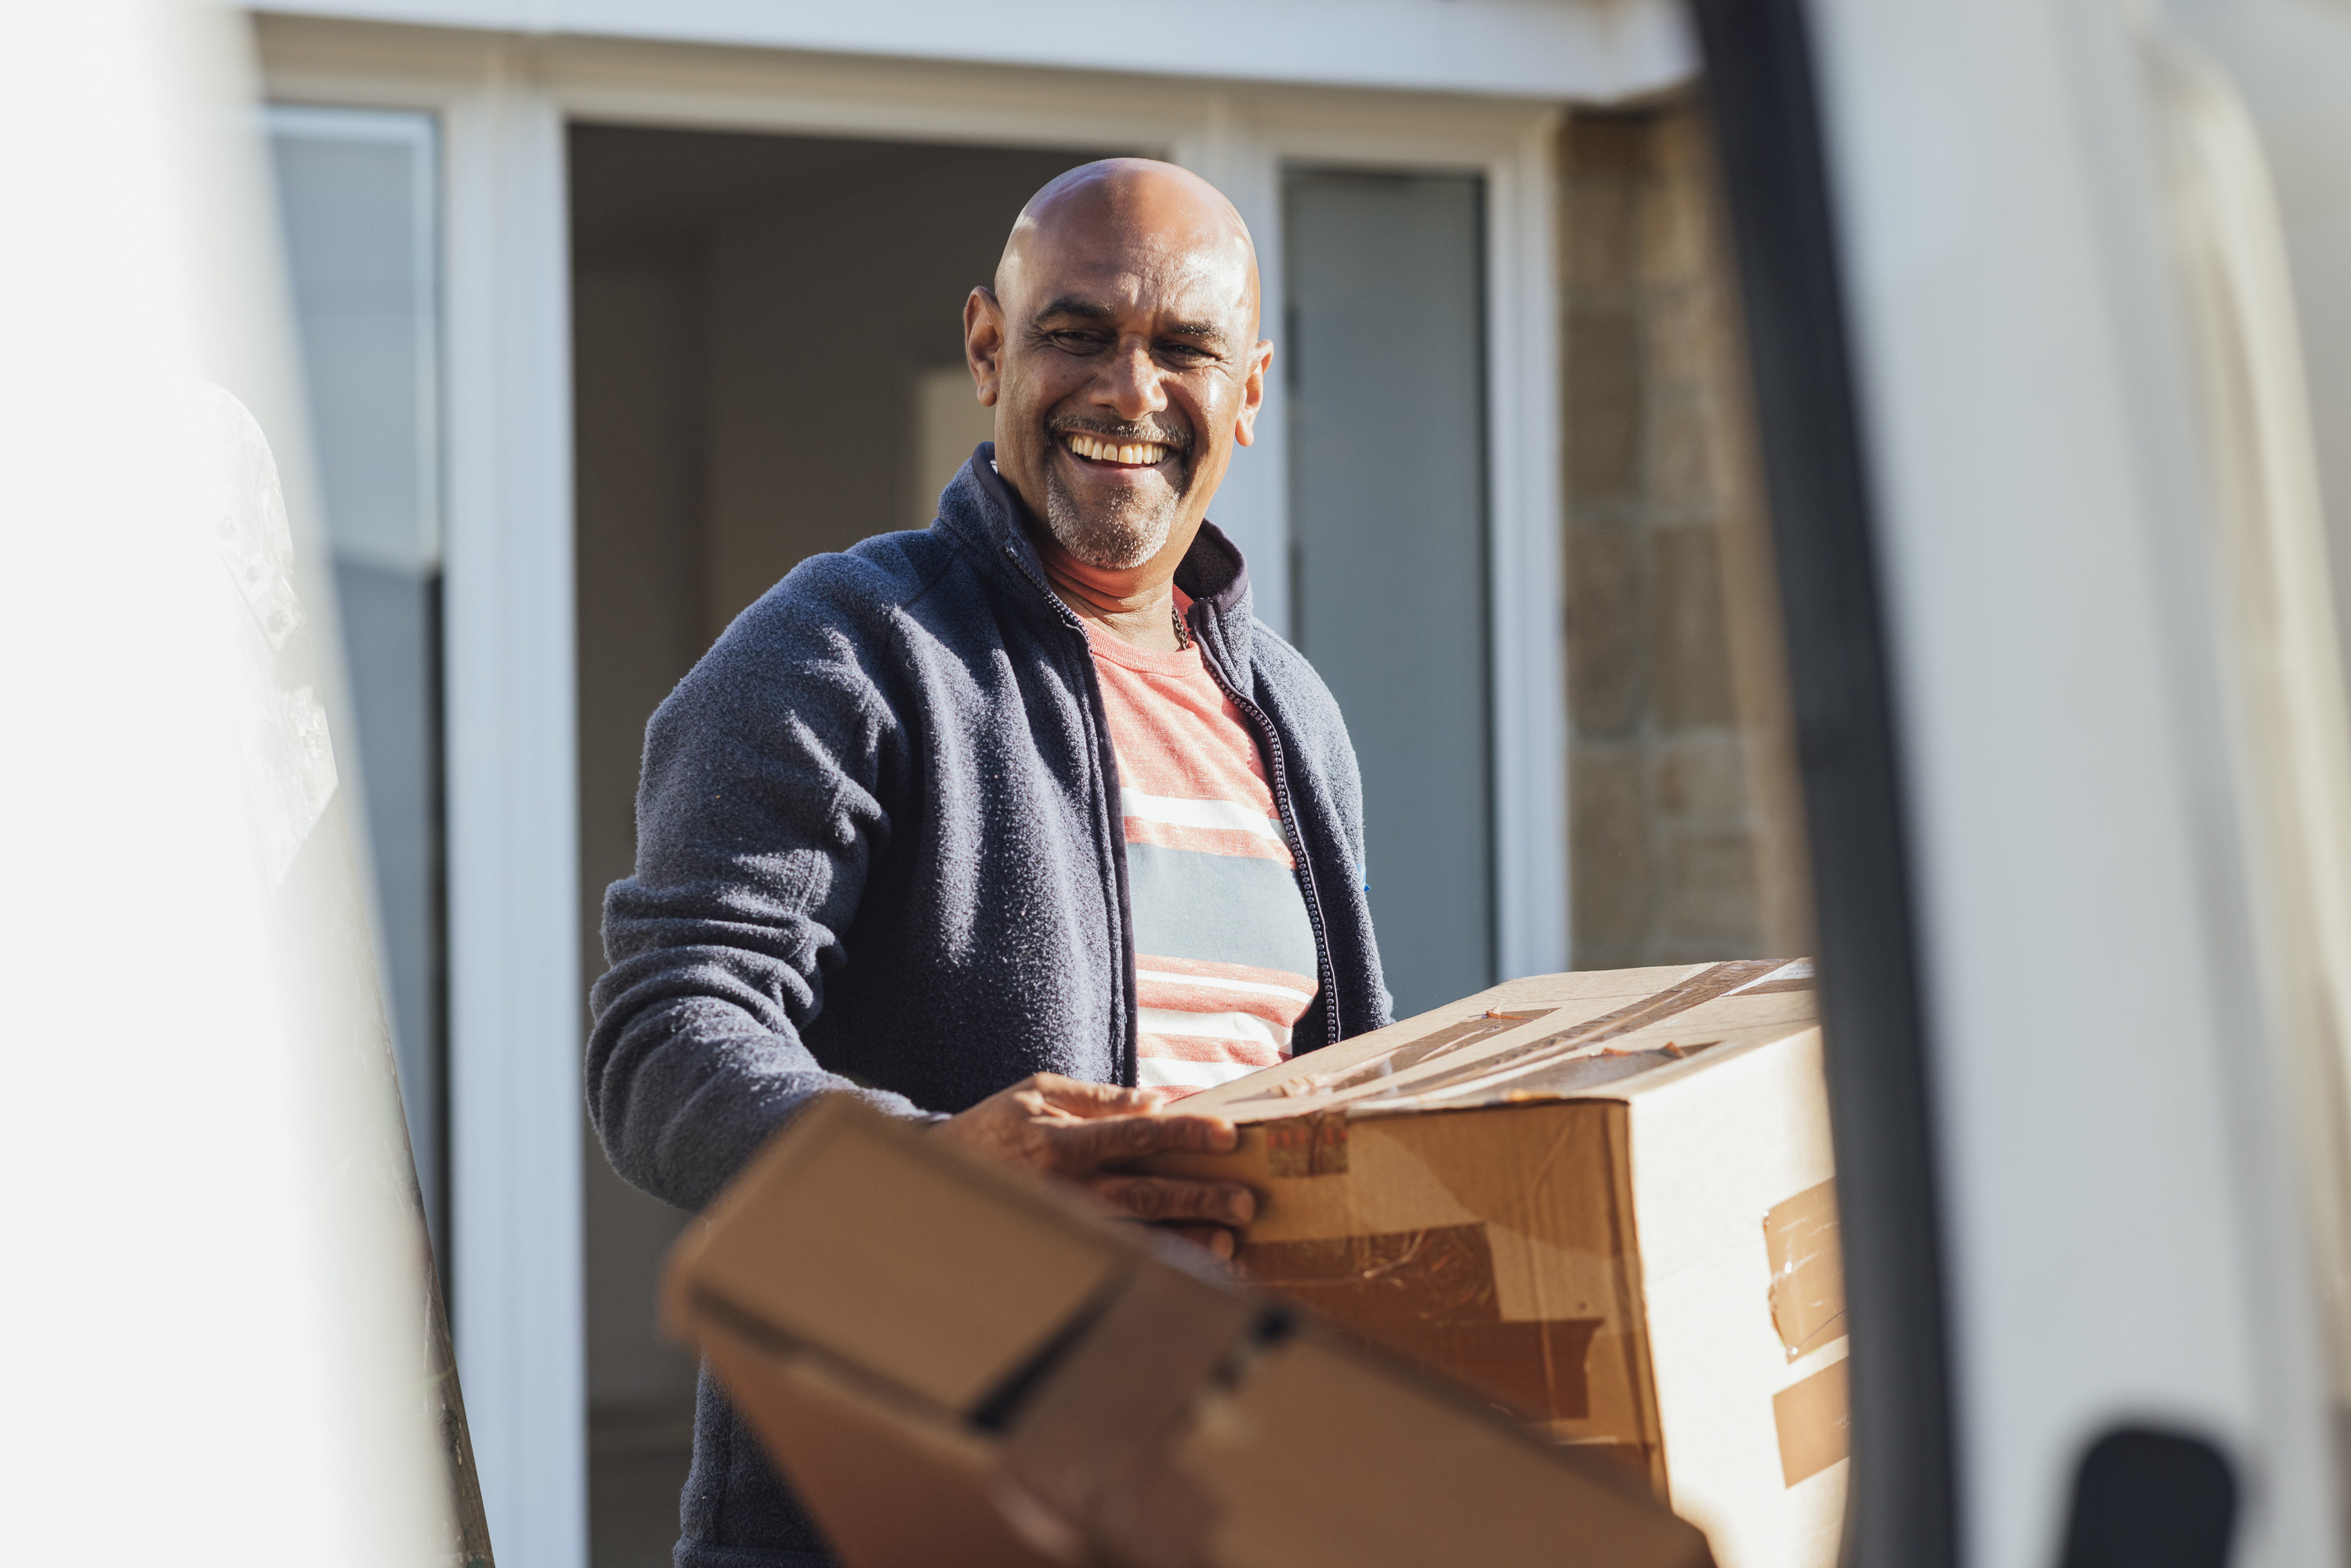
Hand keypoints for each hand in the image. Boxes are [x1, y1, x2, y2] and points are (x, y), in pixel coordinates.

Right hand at [933, 1073, 1255, 1256]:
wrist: (940, 1174)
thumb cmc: (997, 1124)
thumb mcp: (1037, 1092)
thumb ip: (1098, 1098)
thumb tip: (1156, 1101)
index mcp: (1061, 1141)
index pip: (1134, 1134)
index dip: (1183, 1133)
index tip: (1226, 1135)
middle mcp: (1065, 1187)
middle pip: (1143, 1194)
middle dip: (1197, 1199)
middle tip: (1245, 1203)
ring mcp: (1064, 1222)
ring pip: (1134, 1235)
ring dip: (1183, 1241)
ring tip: (1227, 1245)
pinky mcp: (1062, 1244)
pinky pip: (1116, 1256)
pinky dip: (1156, 1263)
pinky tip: (1192, 1268)